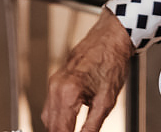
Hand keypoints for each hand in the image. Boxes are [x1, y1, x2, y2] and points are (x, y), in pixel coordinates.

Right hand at [42, 9, 134, 131]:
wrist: (110, 38)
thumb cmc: (112, 62)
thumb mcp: (106, 101)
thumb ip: (92, 126)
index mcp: (69, 93)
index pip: (60, 130)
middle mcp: (57, 87)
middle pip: (51, 125)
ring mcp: (54, 82)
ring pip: (48, 116)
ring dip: (57, 128)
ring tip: (71, 131)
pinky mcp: (56, 80)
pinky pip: (50, 105)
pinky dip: (57, 117)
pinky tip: (68, 122)